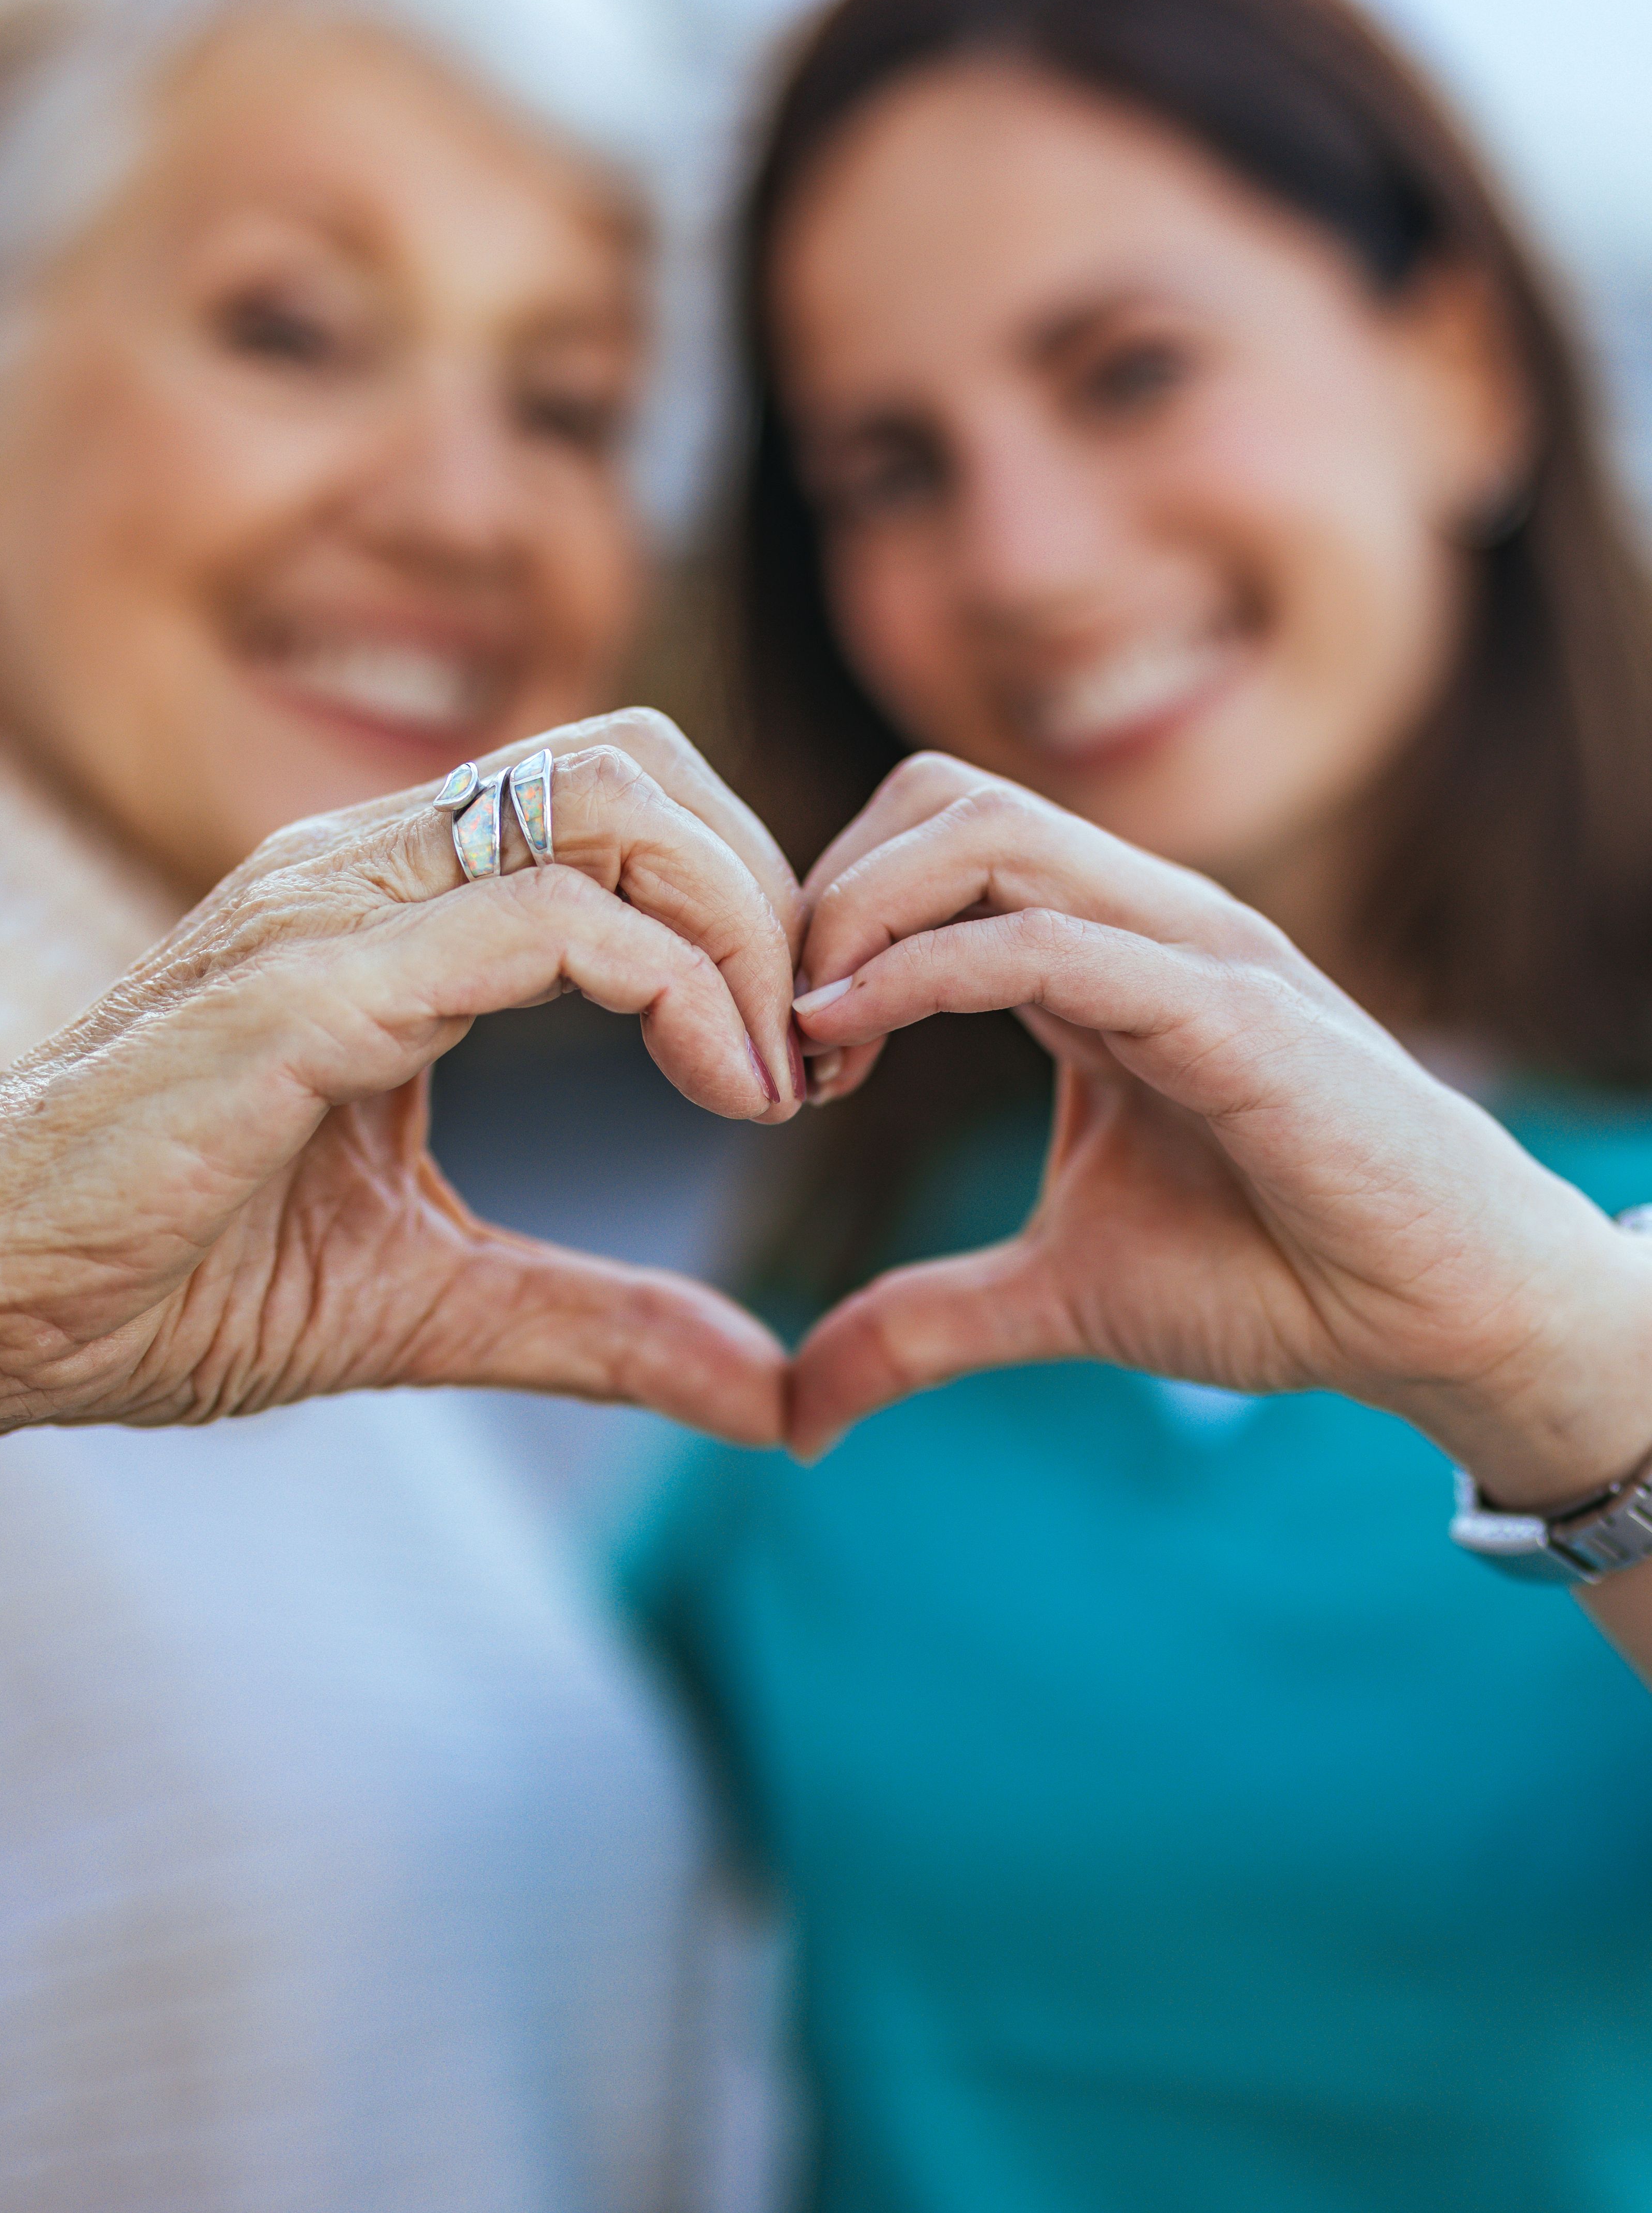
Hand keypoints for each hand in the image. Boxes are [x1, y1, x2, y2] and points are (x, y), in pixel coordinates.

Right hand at [0, 710, 802, 1504]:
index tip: (795, 1062)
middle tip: (814, 1053)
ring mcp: (331, 907)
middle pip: (638, 766)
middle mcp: (362, 868)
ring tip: (775, 1079)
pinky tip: (720, 1089)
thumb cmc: (170, 1282)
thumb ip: (602, 1326)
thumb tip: (765, 1392)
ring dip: (740, 926)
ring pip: (609, 805)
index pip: (618, 808)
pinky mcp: (308, 986)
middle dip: (768, 891)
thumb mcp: (435, 1301)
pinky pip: (543, 922)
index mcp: (390, 909)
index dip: (743, 906)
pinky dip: (673, 989)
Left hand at [787, 754, 1651, 1497]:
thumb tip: (799, 1414)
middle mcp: (1138, 921)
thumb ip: (922, 1326)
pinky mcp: (1231, 1010)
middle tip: (778, 1028)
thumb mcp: (1056, 1296)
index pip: (926, 847)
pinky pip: (1050, 939)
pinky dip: (924, 971)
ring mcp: (1187, 948)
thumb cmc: (1273, 1276)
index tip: (781, 1053)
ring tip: (808, 1035)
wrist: (1434, 1317)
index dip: (824, 926)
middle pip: (937, 798)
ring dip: (856, 915)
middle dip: (824, 892)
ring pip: (983, 830)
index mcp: (1094, 957)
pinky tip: (850, 1038)